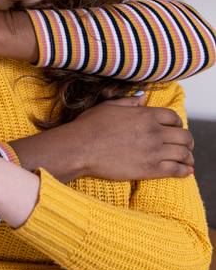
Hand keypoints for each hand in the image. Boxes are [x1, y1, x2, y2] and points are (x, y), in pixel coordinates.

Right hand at [14, 96, 193, 181]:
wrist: (81, 148)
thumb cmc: (90, 126)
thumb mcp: (109, 106)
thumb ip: (130, 102)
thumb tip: (142, 97)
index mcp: (146, 114)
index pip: (173, 117)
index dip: (177, 123)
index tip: (175, 128)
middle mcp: (154, 131)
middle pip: (184, 135)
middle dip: (186, 140)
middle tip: (185, 145)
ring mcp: (154, 151)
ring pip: (183, 153)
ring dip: (188, 156)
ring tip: (188, 160)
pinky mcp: (150, 169)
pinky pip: (176, 170)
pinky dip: (184, 171)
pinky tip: (186, 171)